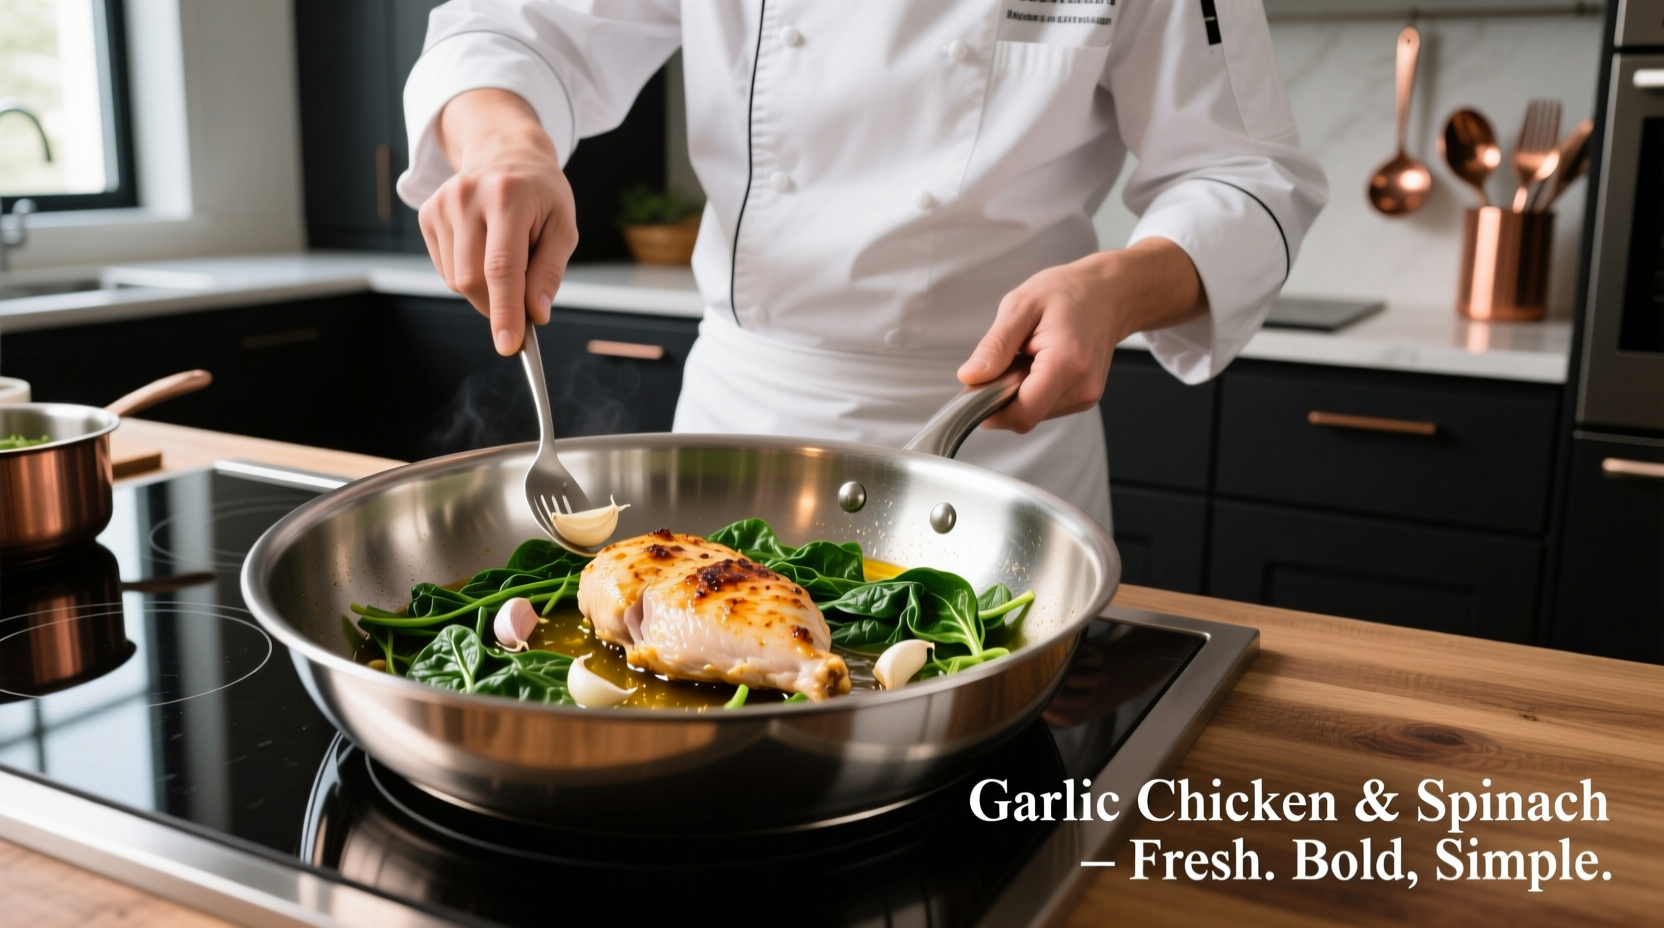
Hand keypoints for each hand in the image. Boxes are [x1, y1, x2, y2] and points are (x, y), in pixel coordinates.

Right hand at [419, 88, 577, 355]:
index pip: (502, 267)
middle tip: (521, 306)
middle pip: (473, 281)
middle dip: (498, 306)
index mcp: (508, 198)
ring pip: (457, 281)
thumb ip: (549, 272)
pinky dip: (468, 275)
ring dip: (485, 289)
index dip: (505, 310)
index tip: (508, 344)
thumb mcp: (563, 227)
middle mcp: (468, 198)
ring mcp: (442, 205)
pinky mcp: (427, 215)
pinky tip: (483, 249)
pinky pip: (446, 270)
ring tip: (505, 257)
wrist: (504, 152)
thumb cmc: (540, 194)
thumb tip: (535, 314)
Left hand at [956, 238, 1207, 432]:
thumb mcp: (1021, 305)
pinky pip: (1045, 406)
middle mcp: (1081, 387)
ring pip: (1033, 413)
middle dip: (1002, 395)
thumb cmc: (1068, 292)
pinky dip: (1032, 390)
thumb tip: (970, 377)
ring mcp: (1086, 396)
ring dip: (1017, 392)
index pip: (1022, 413)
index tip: (974, 388)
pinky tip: (1039, 363)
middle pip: (1025, 415)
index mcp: (1066, 363)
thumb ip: (995, 346)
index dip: (990, 408)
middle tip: (1005, 358)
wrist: (1108, 293)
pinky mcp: (1084, 398)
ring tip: (1027, 355)